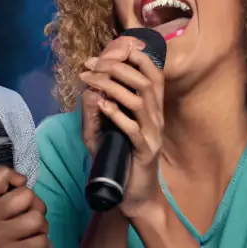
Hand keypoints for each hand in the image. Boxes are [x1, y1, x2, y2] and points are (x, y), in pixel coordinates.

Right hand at [0, 166, 49, 247]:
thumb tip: (24, 183)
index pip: (0, 174)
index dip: (17, 180)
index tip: (19, 195)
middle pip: (26, 195)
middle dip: (35, 208)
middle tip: (30, 222)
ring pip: (37, 218)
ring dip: (41, 229)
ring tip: (34, 237)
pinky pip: (42, 242)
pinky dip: (45, 247)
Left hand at [79, 34, 164, 219]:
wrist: (134, 194)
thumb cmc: (121, 156)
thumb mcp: (107, 127)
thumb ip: (100, 106)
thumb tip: (90, 86)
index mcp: (152, 107)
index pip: (152, 73)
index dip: (133, 56)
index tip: (104, 52)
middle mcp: (156, 117)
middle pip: (145, 81)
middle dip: (117, 66)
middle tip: (92, 64)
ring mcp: (153, 134)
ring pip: (140, 101)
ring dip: (113, 86)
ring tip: (91, 80)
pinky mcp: (145, 152)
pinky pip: (134, 129)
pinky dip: (117, 114)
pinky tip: (102, 106)